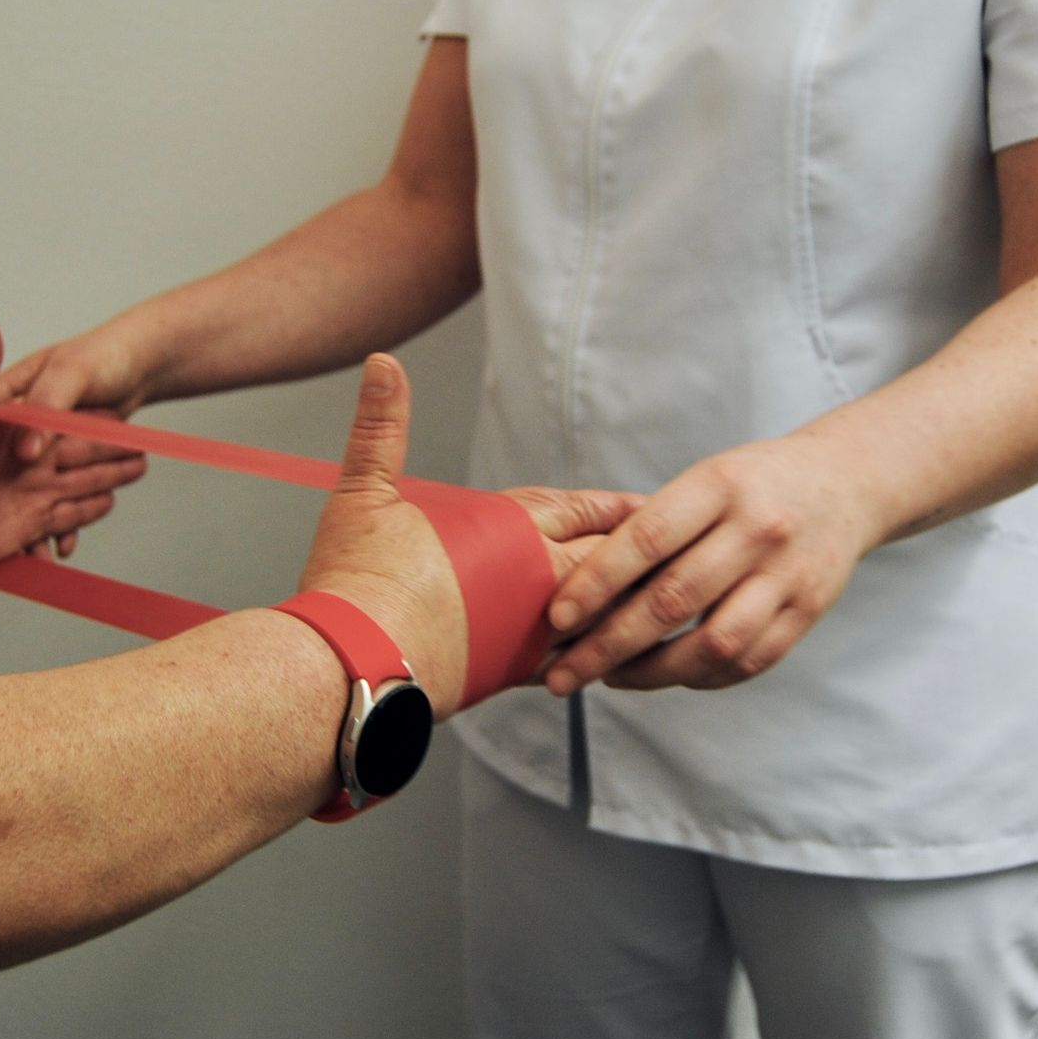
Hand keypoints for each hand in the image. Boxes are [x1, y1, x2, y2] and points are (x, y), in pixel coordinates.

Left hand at [0, 320, 146, 579]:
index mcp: (10, 424)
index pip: (58, 415)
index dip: (89, 414)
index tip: (117, 410)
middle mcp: (23, 456)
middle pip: (77, 449)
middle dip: (111, 448)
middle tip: (143, 446)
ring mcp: (27, 491)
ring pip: (79, 481)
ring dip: (107, 477)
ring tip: (137, 469)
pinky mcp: (26, 525)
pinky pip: (65, 519)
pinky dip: (84, 518)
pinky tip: (104, 506)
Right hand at [300, 354, 638, 718]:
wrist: (355, 661)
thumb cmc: (358, 579)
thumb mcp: (366, 491)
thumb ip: (382, 426)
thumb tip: (383, 363)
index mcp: (509, 528)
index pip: (578, 510)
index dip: (614, 508)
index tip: (650, 504)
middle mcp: (536, 577)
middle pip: (608, 560)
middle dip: (643, 555)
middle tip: (682, 552)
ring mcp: (534, 630)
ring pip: (606, 615)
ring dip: (634, 607)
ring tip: (663, 606)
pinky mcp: (520, 675)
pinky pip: (583, 663)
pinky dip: (606, 657)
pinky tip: (616, 661)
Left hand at [542, 434, 884, 693]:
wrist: (846, 482)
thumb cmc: (753, 482)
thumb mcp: (705, 478)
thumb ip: (654, 525)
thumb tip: (579, 585)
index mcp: (719, 485)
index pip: (645, 540)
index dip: (595, 583)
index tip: (557, 618)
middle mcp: (757, 529)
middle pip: (672, 601)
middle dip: (607, 645)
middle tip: (563, 673)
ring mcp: (788, 574)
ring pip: (712, 644)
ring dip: (652, 673)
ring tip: (611, 678)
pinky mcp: (808, 610)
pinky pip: (748, 661)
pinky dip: (700, 677)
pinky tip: (668, 676)